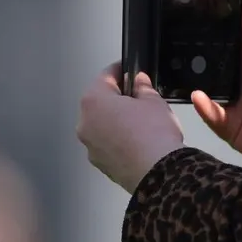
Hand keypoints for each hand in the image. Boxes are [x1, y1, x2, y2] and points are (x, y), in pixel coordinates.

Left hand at [78, 68, 184, 193]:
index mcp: (94, 101)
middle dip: (118, 98)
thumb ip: (142, 87)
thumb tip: (138, 81)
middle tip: (141, 98)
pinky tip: (138, 141)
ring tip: (142, 124)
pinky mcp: (99, 163)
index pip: (105, 76)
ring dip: (116, 120)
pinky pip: (107, 143)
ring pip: (102, 125)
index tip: (132, 69)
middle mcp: (84, 122)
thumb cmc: (154, 131)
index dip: (121, 69)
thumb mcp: (154, 101)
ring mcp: (89, 145)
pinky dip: (118, 139)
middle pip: (100, 102)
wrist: (157, 172)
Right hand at [190, 0, 241, 187]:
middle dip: (196, 56)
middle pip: (214, 64)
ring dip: (196, 81)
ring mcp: (235, 103)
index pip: (230, 41)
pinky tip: (198, 96)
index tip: (189, 11)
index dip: (213, 28)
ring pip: (208, 88)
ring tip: (176, 68)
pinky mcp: (229, 125)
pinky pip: (210, 113)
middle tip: (171, 39)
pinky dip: (204, 106)